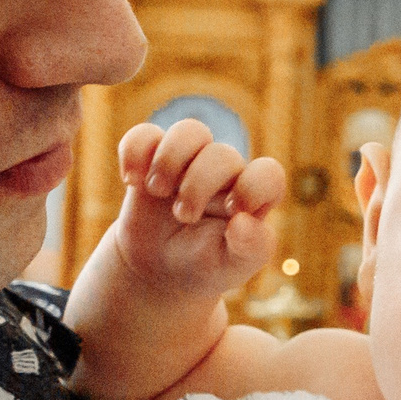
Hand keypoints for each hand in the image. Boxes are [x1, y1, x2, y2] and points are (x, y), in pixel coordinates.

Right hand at [113, 119, 285, 300]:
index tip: (233, 212)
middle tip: (183, 216)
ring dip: (170, 159)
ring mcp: (188, 161)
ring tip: (157, 190)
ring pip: (189, 131)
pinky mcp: (153, 158)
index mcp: (251, 196)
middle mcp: (224, 172)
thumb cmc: (204, 265)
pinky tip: (132, 180)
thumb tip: (243, 222)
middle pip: (222, 154)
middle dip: (199, 184)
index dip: (254, 186)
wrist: (159, 268)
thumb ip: (251, 248)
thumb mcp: (231, 266)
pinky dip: (134, 151)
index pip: (268, 173)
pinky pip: (144, 134)